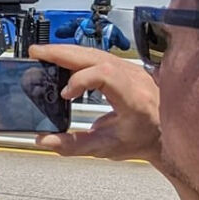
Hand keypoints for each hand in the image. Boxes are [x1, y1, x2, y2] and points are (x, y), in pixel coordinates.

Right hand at [29, 44, 160, 164]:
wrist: (161, 135)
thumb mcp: (105, 147)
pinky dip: (76, 56)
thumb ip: (73, 145)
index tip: (64, 95)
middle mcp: (134, 77)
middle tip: (37, 53)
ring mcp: (130, 69)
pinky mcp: (125, 68)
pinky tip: (61, 61)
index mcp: (133, 97)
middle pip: (95, 55)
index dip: (79, 80)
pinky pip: (98, 55)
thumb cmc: (140, 140)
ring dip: (66, 52)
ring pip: (95, 52)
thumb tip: (45, 140)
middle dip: (62, 53)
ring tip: (43, 54)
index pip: (104, 73)